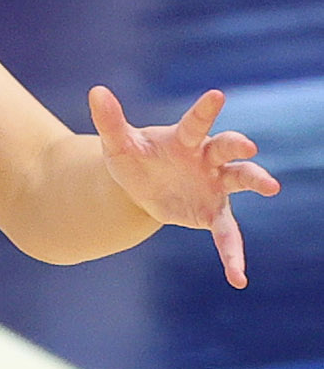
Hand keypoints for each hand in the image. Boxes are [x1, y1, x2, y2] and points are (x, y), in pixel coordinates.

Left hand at [92, 84, 279, 288]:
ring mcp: (214, 185)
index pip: (195, 122)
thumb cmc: (133, 158)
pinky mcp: (213, 212)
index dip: (205, 109)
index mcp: (184, 139)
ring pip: (240, 180)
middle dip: (237, 145)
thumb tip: (96, 91)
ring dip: (256, 180)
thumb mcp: (117, 143)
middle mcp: (206, 159)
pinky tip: (237, 277)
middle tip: (249, 145)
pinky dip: (232, 254)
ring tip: (272, 187)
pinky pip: (227, 233)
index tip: (217, 95)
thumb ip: (109, 120)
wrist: (140, 187)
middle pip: (225, 148)